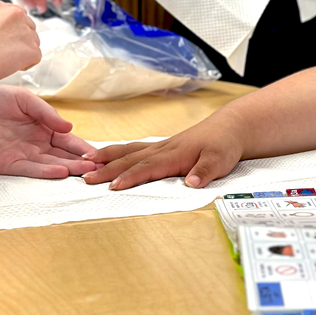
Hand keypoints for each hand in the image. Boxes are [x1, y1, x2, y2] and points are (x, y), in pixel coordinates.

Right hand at [0, 1, 40, 82]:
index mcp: (1, 8)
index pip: (16, 16)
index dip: (11, 30)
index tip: (4, 40)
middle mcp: (16, 15)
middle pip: (28, 28)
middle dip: (20, 40)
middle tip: (6, 52)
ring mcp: (26, 31)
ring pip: (33, 42)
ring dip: (23, 52)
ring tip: (6, 61)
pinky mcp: (32, 49)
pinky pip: (35, 58)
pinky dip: (26, 64)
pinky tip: (11, 67)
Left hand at [0, 84, 96, 178]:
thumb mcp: (24, 99)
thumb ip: (47, 113)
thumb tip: (70, 127)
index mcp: (43, 128)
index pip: (69, 141)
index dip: (84, 147)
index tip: (100, 154)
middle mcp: (36, 144)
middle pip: (64, 156)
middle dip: (82, 162)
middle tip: (101, 168)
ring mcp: (22, 156)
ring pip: (51, 165)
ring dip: (70, 169)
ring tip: (87, 171)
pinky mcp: (7, 165)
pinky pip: (30, 170)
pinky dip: (46, 172)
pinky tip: (62, 171)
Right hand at [81, 110, 248, 189]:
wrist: (230, 128)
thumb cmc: (224, 145)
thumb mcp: (221, 160)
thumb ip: (205, 172)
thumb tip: (191, 183)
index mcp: (175, 154)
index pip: (148, 167)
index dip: (131, 177)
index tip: (113, 186)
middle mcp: (163, 148)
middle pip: (131, 159)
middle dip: (107, 168)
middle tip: (85, 177)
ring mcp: (161, 146)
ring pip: (129, 151)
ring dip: (107, 156)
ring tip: (85, 161)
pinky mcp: (161, 146)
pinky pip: (134, 148)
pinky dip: (117, 152)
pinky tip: (106, 155)